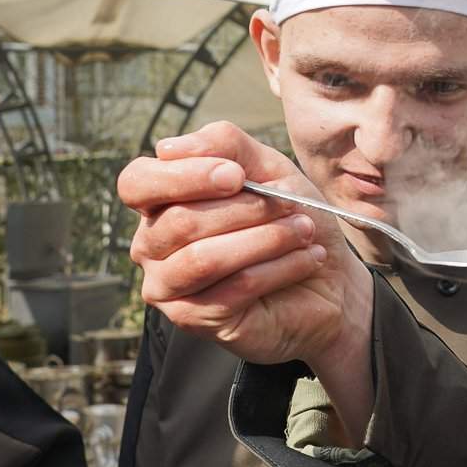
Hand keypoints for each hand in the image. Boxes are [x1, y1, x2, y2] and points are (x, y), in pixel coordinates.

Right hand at [121, 122, 374, 380]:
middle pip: (180, 221)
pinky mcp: (195, 320)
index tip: (236, 175)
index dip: (183, 176)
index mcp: (159, 202)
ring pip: (203, 259)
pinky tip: (307, 258)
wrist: (329, 280)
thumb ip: (224, 146)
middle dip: (245, 209)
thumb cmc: (288, 219)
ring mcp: (168, 287)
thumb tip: (168, 148)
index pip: (137, 183)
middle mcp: (151, 245)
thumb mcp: (267, 169)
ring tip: (303, 231)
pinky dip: (280, 268)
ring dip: (265, 239)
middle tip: (291, 204)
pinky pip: (234, 289)